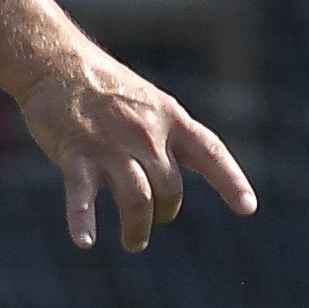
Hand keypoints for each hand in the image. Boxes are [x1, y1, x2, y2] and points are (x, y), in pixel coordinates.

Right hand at [19, 48, 257, 251]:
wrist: (60, 65)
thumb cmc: (109, 91)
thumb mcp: (152, 105)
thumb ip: (169, 137)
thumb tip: (186, 170)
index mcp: (171, 119)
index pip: (210, 152)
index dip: (231, 181)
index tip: (248, 208)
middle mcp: (147, 133)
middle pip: (169, 189)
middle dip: (165, 213)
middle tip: (153, 222)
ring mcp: (111, 145)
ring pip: (137, 200)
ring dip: (137, 229)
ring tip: (134, 242)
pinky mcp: (76, 155)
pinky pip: (82, 195)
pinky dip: (82, 221)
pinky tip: (86, 241)